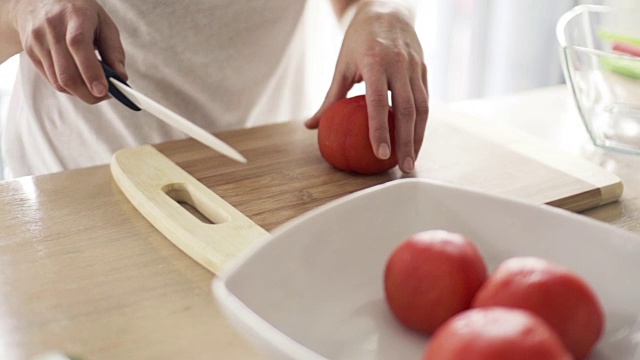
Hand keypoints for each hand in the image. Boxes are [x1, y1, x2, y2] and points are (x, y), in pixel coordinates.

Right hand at [11, 0, 125, 103]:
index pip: (78, 46)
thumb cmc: (79, 13)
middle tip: (104, 96)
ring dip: (80, 93)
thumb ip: (114, 51)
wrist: (38, 1)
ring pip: (59, 81)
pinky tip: (79, 81)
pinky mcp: (30, 52)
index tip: (104, 91)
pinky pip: (51, 80)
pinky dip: (69, 87)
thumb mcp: (103, 23)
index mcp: (74, 16)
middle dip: (88, 93)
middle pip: (67, 73)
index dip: (91, 72)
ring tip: (93, 88)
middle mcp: (52, 27)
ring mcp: (38, 40)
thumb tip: (121, 78)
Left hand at [305, 1, 428, 172]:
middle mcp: (400, 64)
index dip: (380, 129)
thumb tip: (310, 126)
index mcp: (376, 62)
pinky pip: (426, 100)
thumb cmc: (359, 41)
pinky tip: (416, 140)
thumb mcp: (341, 66)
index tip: (380, 153)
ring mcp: (416, 66)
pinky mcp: (425, 69)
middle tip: (402, 167)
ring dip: (419, 137)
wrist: (387, 10)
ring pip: (422, 107)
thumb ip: (330, 98)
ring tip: (411, 161)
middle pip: (407, 110)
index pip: (378, 102)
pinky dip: (422, 123)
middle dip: (407, 142)